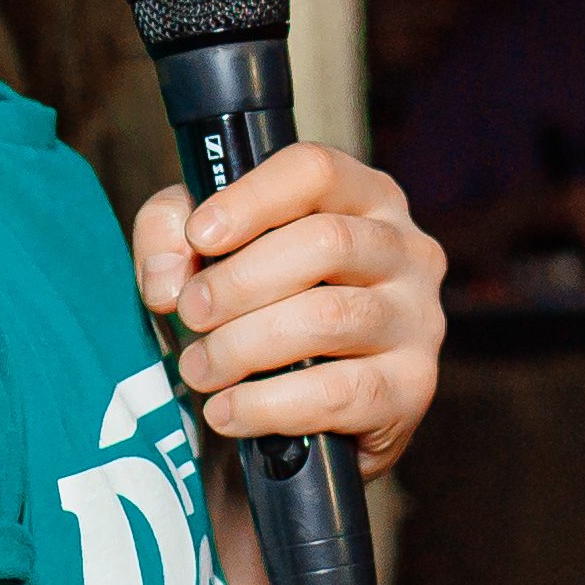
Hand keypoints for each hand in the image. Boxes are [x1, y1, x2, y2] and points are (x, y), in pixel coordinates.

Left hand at [134, 139, 441, 480]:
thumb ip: (170, 235)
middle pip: (326, 242)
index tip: (200, 236)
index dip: (251, 199)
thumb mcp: (213, 253)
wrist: (315, 414)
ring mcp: (418, 320)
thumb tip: (167, 282)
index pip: (316, 170)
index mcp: (365, 199)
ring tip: (200, 369)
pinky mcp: (412, 388)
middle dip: (240, 282)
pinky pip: (337, 393)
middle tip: (190, 314)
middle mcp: (407, 250)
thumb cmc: (264, 310)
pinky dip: (267, 404)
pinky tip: (227, 411)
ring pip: (329, 316)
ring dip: (245, 345)